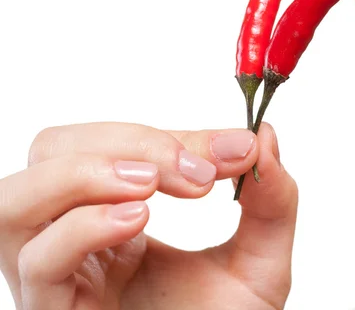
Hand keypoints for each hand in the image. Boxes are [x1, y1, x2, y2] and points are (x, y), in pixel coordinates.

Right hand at [0, 122, 296, 309]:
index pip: (114, 148)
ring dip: (86, 172)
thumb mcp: (260, 260)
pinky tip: (135, 220)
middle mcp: (78, 241)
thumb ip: (271, 203)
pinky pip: (37, 260)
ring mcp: (59, 277)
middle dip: (127, 143)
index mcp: (119, 222)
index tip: (235, 148)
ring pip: (16, 199)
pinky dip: (82, 226)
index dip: (172, 136)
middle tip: (196, 173)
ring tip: (152, 187)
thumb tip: (266, 137)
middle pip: (52, 152)